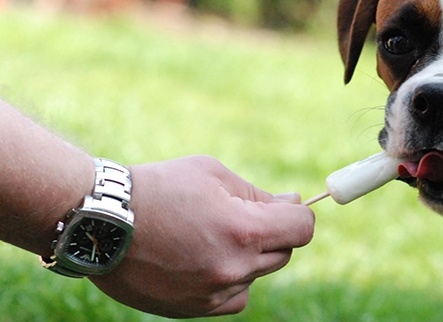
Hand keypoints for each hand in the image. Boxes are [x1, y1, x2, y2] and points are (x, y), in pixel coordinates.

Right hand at [88, 155, 314, 317]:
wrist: (101, 223)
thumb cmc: (158, 188)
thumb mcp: (212, 174)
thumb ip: (258, 193)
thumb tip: (293, 203)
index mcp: (244, 229)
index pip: (302, 228)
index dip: (299, 214)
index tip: (287, 208)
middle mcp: (234, 267)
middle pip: (284, 253)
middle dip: (272, 233)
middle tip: (240, 216)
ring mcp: (214, 292)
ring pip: (257, 276)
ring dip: (248, 258)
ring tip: (210, 236)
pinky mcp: (194, 309)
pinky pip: (233, 297)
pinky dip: (228, 280)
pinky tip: (202, 259)